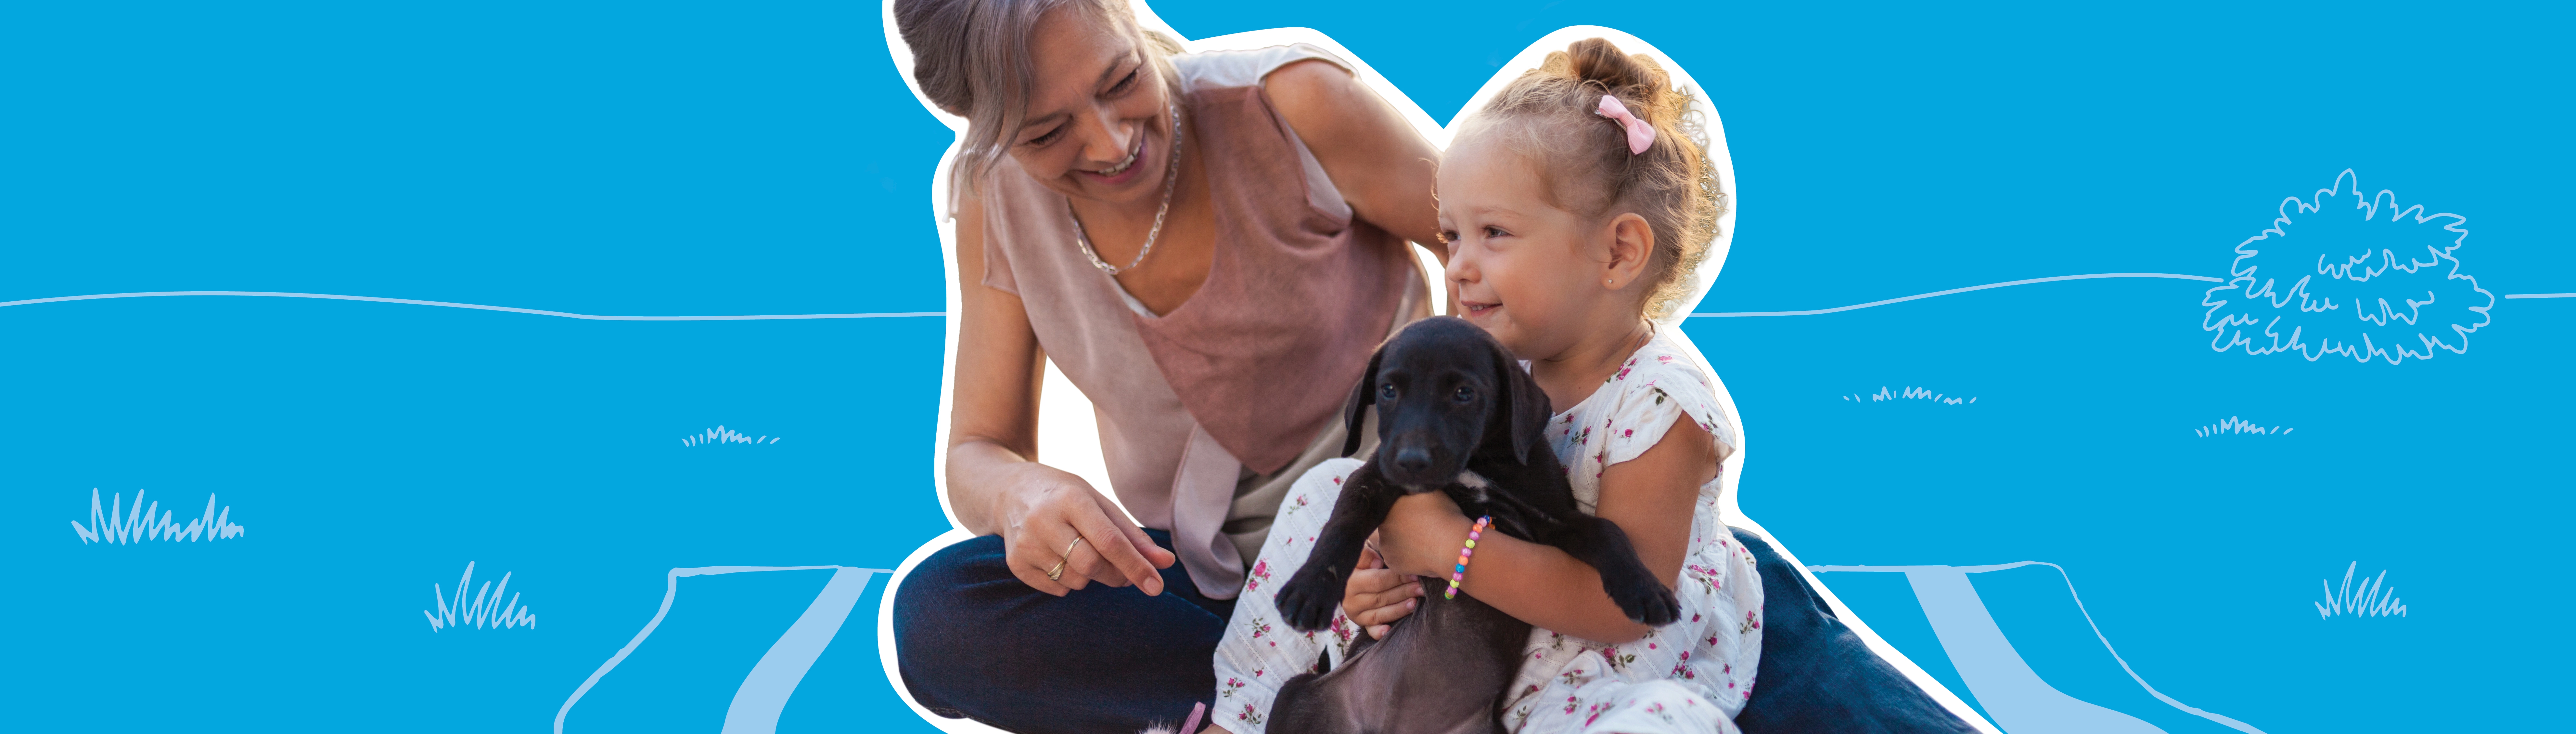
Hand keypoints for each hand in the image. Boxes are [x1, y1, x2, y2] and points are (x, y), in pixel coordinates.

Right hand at [993, 466, 1176, 595]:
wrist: (1009, 492)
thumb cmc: (1065, 496)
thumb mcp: (1099, 503)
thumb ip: (1132, 535)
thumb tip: (1165, 563)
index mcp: (1071, 498)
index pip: (1109, 541)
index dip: (1136, 566)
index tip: (1156, 587)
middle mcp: (1044, 520)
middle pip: (1092, 565)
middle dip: (1115, 575)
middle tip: (1121, 570)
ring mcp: (1026, 543)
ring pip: (1075, 581)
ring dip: (1090, 577)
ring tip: (1081, 554)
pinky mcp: (1015, 562)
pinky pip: (1056, 589)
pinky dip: (1068, 582)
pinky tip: (1060, 558)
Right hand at [1341, 539, 1424, 638]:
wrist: (1347, 575)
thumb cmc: (1361, 560)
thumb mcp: (1360, 551)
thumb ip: (1366, 555)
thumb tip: (1377, 563)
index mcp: (1350, 581)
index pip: (1377, 581)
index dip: (1397, 578)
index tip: (1414, 574)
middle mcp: (1350, 600)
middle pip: (1381, 597)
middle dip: (1403, 592)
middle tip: (1421, 588)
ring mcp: (1355, 613)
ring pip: (1380, 614)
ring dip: (1399, 609)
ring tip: (1415, 603)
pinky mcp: (1361, 622)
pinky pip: (1370, 629)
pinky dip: (1379, 631)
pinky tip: (1389, 630)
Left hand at [1371, 490, 1474, 579]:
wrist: (1454, 546)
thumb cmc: (1444, 514)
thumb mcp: (1429, 490)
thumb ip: (1412, 486)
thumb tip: (1406, 484)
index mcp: (1387, 507)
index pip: (1391, 506)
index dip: (1405, 508)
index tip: (1418, 511)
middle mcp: (1381, 528)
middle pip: (1391, 524)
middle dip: (1402, 524)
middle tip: (1421, 526)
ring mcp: (1386, 548)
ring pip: (1393, 541)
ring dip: (1403, 540)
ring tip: (1422, 540)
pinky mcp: (1393, 565)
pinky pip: (1399, 558)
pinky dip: (1407, 556)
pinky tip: (1421, 552)